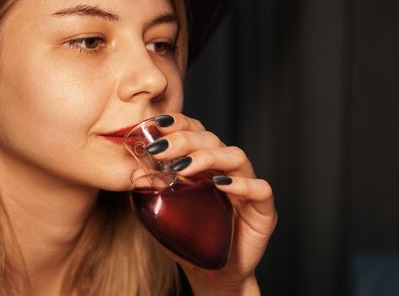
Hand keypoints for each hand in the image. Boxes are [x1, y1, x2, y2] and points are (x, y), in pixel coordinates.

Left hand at [146, 113, 276, 294]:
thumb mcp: (163, 214)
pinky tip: (219, 185)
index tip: (156, 124)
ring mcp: (247, 187)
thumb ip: (151, 192)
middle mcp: (226, 170)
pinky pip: (260, 188)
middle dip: (184, 139)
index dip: (179, 123)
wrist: (211, 275)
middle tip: (160, 149)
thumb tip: (134, 174)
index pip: (195, 132)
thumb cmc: (189, 239)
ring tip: (182, 166)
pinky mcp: (263, 209)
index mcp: (205, 164)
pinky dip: (241, 184)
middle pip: (212, 140)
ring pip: (235, 156)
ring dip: (207, 156)